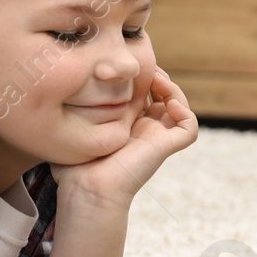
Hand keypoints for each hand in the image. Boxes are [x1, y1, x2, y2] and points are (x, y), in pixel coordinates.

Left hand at [52, 68, 198, 207]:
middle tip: (144, 68)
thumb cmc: (74, 166)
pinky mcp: (166, 147)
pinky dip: (185, 113)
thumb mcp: (75, 127)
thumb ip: (77, 107)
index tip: (124, 67)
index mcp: (125, 124)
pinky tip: (169, 103)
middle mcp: (144, 129)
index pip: (141, 93)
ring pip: (179, 107)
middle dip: (156, 77)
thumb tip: (67, 85)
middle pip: (162, 95)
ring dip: (173, 89)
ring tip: (157, 80)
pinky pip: (189, 128)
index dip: (138, 76)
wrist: (86, 188)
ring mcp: (157, 138)